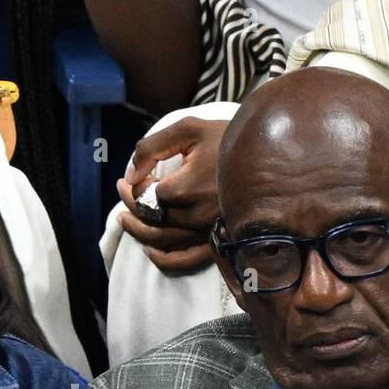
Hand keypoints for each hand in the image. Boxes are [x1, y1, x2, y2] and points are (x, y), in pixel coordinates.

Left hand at [117, 116, 226, 273]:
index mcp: (188, 188)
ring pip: (162, 240)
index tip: (133, 176)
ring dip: (138, 231)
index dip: (135, 186)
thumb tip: (130, 175)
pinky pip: (186, 260)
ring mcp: (207, 231)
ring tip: (124, 217)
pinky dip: (164, 259)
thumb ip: (151, 147)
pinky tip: (149, 251)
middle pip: (152, 219)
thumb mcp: (187, 128)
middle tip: (122, 190)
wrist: (266, 153)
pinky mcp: (217, 241)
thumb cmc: (224, 137)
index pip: (148, 195)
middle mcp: (197, 215)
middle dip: (132, 205)